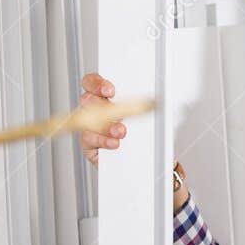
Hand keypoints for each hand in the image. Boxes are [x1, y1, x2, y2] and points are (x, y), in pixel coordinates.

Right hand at [79, 71, 189, 209]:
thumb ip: (143, 106)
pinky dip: (103, 141)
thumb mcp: (144, 117)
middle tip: (115, 109)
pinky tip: (114, 143)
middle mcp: (95, 110)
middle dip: (101, 103)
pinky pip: (89, 139)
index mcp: (105, 98)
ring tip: (121, 131)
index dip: (97, 84)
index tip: (110, 90)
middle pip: (87, 99)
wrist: (145, 160)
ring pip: (88, 121)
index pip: (92, 84)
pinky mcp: (89, 144)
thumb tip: (157, 101)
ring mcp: (90, 127)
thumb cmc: (142, 135)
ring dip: (106, 125)